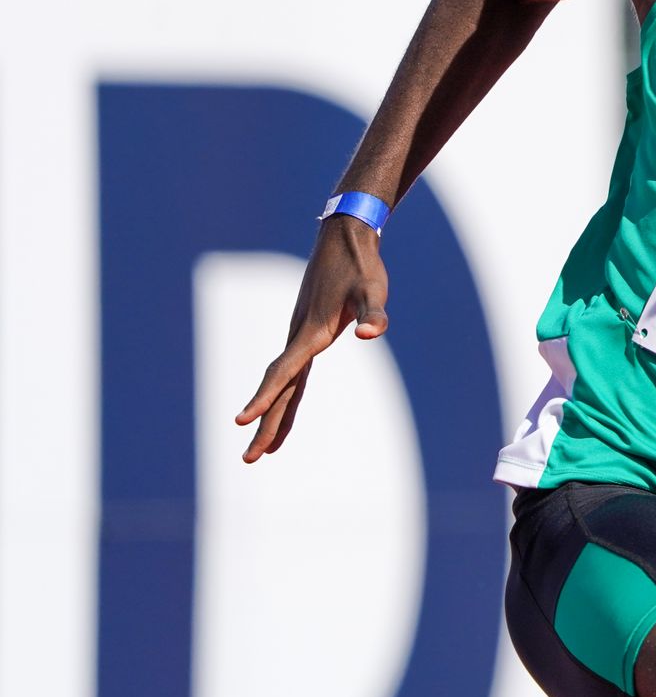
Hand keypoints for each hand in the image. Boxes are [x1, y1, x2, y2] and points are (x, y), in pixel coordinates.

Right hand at [234, 216, 389, 461]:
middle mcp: (300, 336)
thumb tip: (371, 334)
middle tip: (249, 460)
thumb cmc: (362, 264)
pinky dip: (287, 392)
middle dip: (265, 424)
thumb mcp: (373, 290)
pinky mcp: (307, 329)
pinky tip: (287, 401)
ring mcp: (301, 333)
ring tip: (264, 447)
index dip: (264, 398)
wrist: (346, 236)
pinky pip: (293, 370)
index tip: (241, 422)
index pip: (283, 373)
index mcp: (311, 333)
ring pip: (283, 382)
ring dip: (273, 413)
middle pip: (278, 388)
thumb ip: (373, 314)